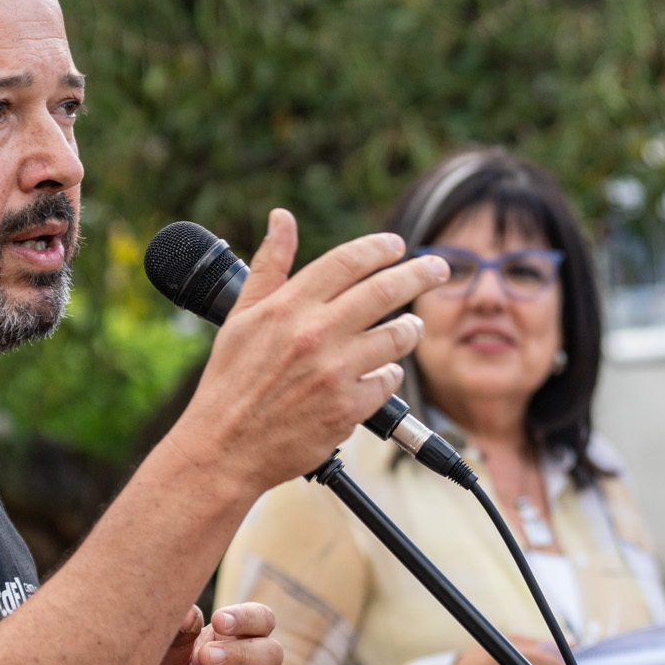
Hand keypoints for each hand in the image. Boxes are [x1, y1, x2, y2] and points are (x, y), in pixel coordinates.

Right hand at [165, 210, 450, 495]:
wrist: (225, 447)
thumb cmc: (229, 382)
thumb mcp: (241, 315)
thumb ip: (269, 265)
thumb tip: (282, 218)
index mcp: (289, 306)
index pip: (348, 261)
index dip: (380, 247)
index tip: (398, 245)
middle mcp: (316, 334)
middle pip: (385, 290)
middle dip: (421, 273)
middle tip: (439, 268)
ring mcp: (335, 373)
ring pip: (397, 337)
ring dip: (410, 327)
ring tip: (411, 326)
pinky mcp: (348, 409)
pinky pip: (387, 381)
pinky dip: (389, 374)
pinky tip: (381, 372)